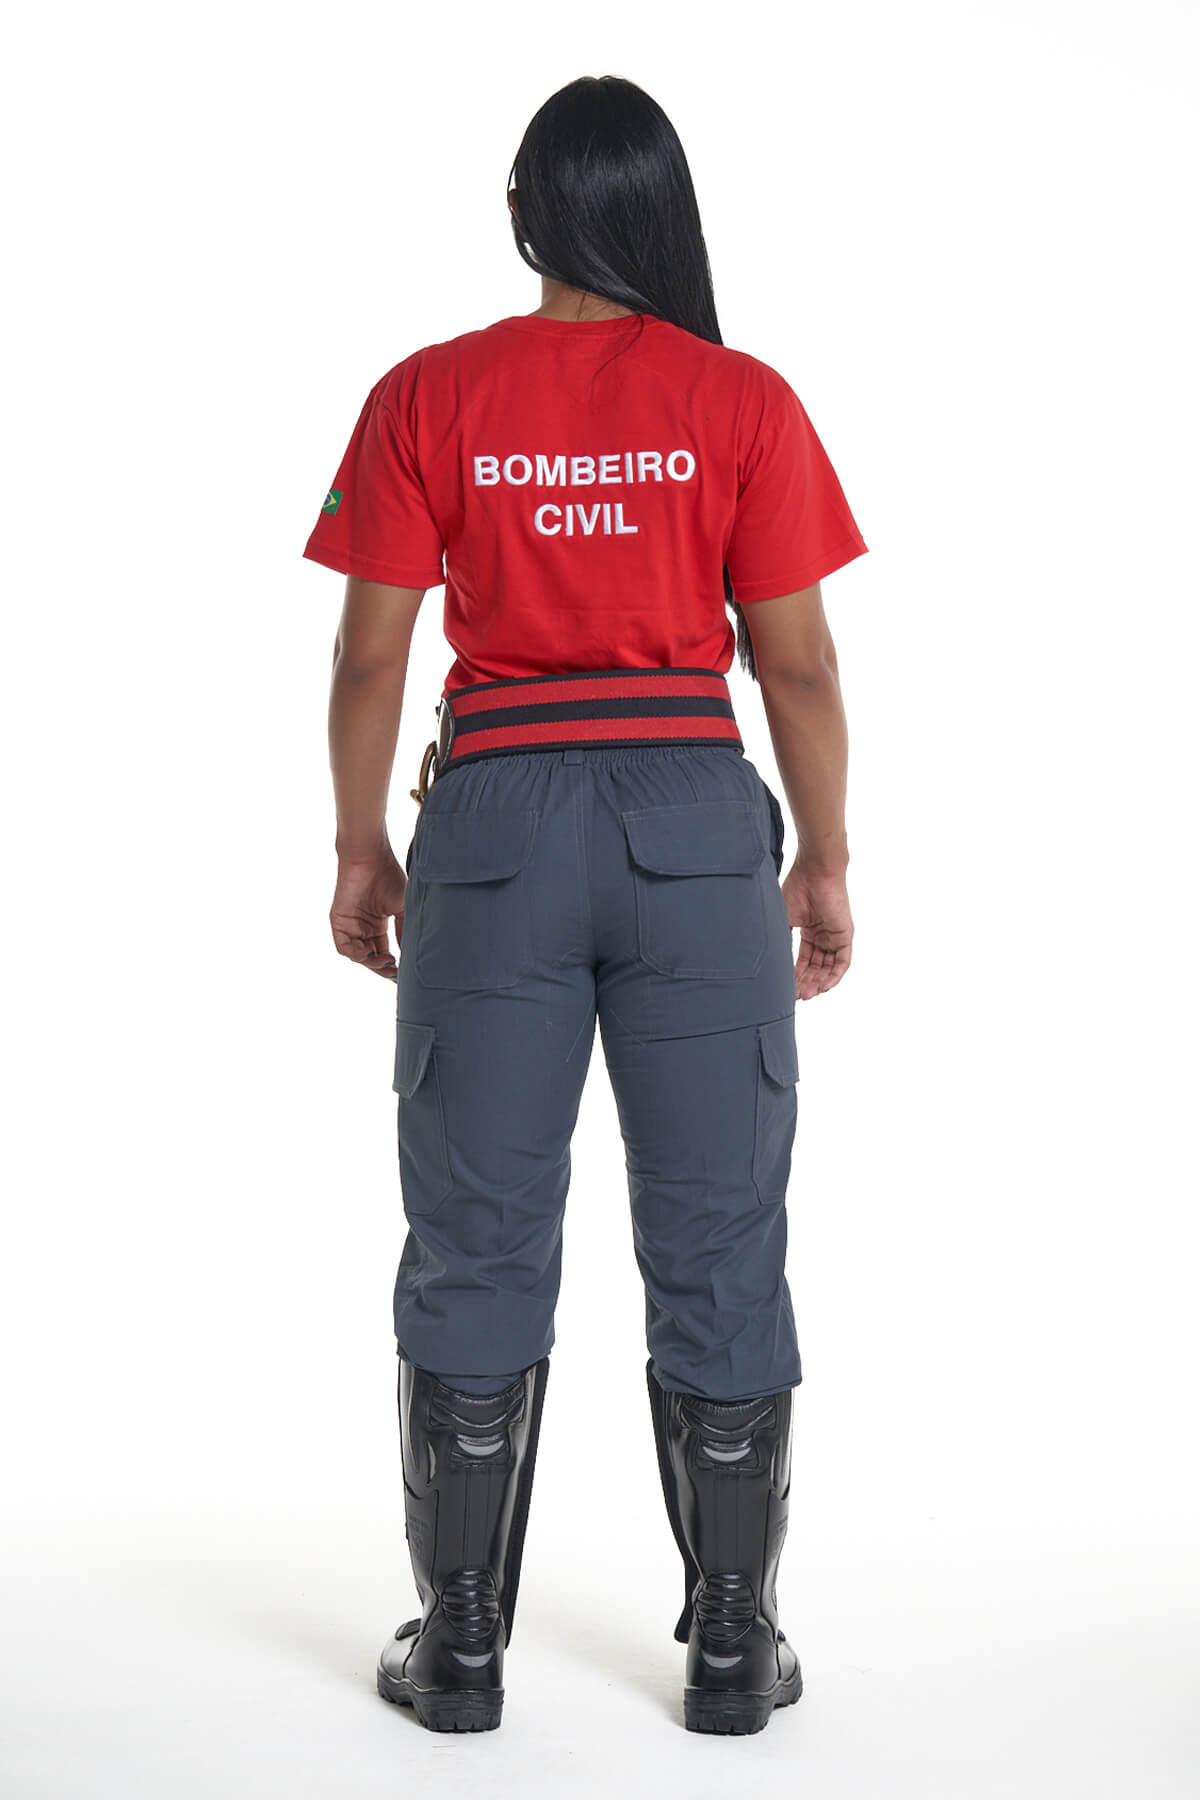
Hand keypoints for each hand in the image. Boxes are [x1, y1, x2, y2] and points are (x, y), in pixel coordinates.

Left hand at [330, 849, 406, 979]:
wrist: (371, 858)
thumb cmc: (389, 876)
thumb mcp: (403, 908)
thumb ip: (404, 931)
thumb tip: (409, 953)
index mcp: (377, 924)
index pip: (383, 952)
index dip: (392, 965)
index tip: (403, 973)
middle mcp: (363, 927)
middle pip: (371, 957)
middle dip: (382, 968)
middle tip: (394, 972)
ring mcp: (351, 925)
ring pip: (358, 956)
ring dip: (371, 963)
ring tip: (386, 961)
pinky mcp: (339, 922)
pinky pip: (344, 947)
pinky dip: (356, 954)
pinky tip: (369, 953)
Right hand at [782, 863, 853, 1000]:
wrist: (814, 872)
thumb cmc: (797, 889)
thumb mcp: (783, 919)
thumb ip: (781, 941)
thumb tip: (771, 962)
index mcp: (809, 930)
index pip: (804, 960)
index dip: (795, 975)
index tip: (786, 989)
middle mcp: (823, 935)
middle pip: (816, 967)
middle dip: (806, 983)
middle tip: (795, 996)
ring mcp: (835, 936)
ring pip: (828, 968)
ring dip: (818, 983)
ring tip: (806, 994)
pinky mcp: (846, 935)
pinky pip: (842, 962)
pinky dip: (833, 976)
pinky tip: (822, 987)